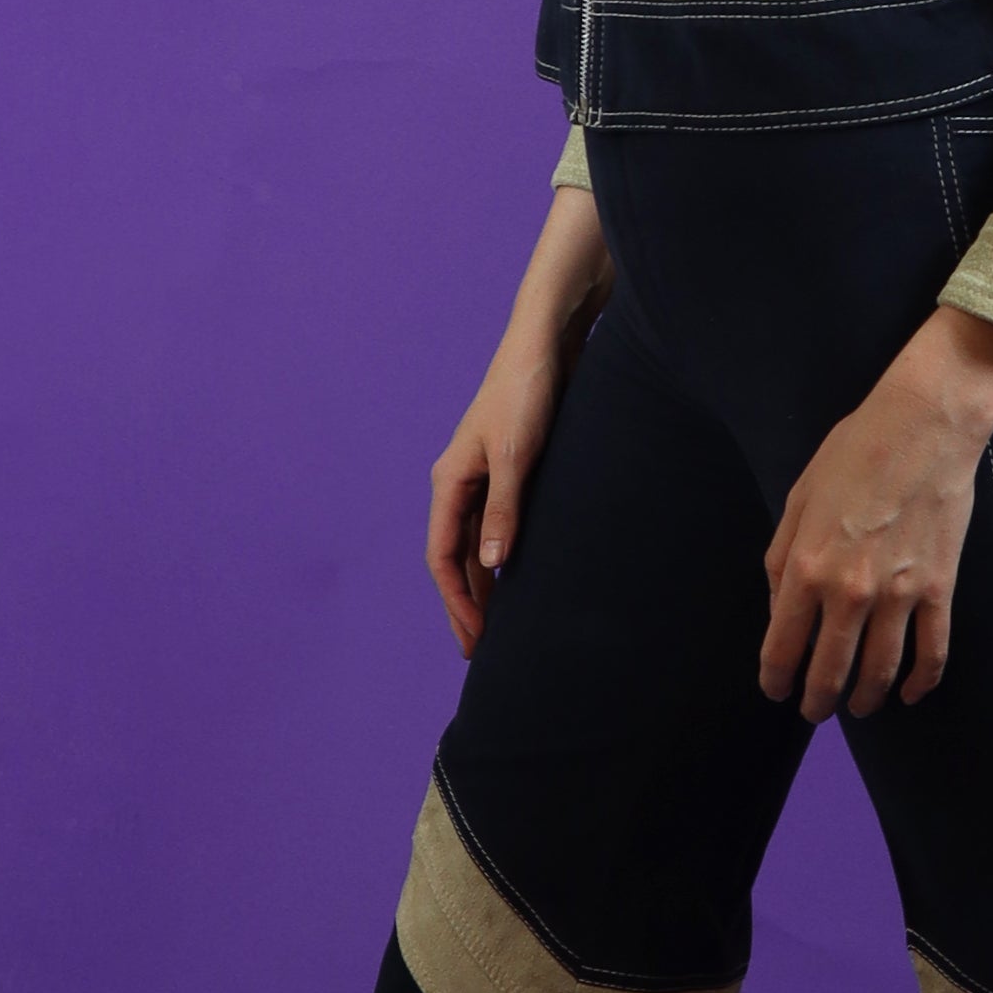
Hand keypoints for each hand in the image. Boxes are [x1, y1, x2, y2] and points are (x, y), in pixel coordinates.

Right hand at [426, 186, 610, 653]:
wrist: (549, 341)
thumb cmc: (528, 392)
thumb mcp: (517, 456)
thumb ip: (504, 511)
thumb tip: (490, 566)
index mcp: (451, 481)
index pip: (443, 558)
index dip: (456, 604)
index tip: (475, 642)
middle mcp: (461, 482)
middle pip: (456, 557)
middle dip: (466, 605)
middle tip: (482, 651)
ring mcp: (486, 476)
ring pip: (477, 544)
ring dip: (484, 585)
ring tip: (500, 626)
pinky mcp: (513, 468)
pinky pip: (499, 526)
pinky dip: (504, 556)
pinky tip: (520, 577)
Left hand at [760, 308, 992, 721]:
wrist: (923, 429)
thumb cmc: (852, 455)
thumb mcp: (797, 500)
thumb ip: (781, 560)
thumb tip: (779, 610)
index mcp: (806, 568)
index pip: (783, 646)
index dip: (776, 679)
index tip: (776, 691)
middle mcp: (850, 592)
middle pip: (830, 670)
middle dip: (818, 700)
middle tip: (814, 711)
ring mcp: (899, 595)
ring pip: (880, 670)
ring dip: (866, 698)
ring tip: (858, 708)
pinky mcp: (939, 589)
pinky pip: (932, 652)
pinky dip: (921, 682)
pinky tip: (909, 695)